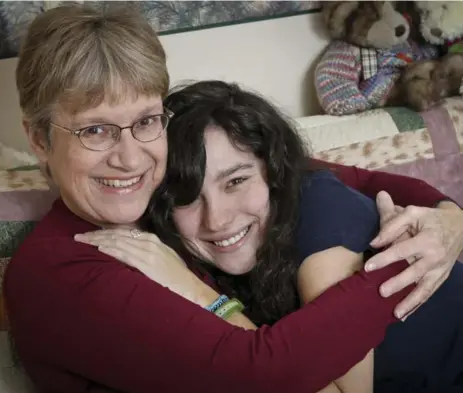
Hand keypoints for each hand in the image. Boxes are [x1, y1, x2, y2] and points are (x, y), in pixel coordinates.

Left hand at [74, 228, 209, 304]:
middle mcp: (150, 242)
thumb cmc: (178, 278)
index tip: (91, 234)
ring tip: (82, 241)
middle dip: (97, 235)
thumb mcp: (163, 259)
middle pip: (118, 235)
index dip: (106, 232)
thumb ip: (147, 253)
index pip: (124, 232)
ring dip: (98, 241)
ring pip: (118, 242)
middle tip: (79, 237)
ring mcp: (148, 252)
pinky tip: (99, 248)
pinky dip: (111, 249)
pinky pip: (125, 254)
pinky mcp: (147, 264)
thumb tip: (130, 254)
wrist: (191, 289)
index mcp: (153, 240)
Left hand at [365, 191, 462, 318]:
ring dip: (410, 302)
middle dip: (398, 283)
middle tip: (381, 291)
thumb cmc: (430, 219)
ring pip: (424, 289)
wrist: (460, 226)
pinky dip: (417, 305)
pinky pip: (429, 293)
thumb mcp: (412, 213)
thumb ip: (392, 225)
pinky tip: (405, 315)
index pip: (402, 251)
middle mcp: (435, 257)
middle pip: (414, 273)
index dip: (384, 259)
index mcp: (427, 240)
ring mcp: (440, 270)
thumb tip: (375, 242)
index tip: (368, 267)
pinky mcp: (441, 277)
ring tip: (396, 314)